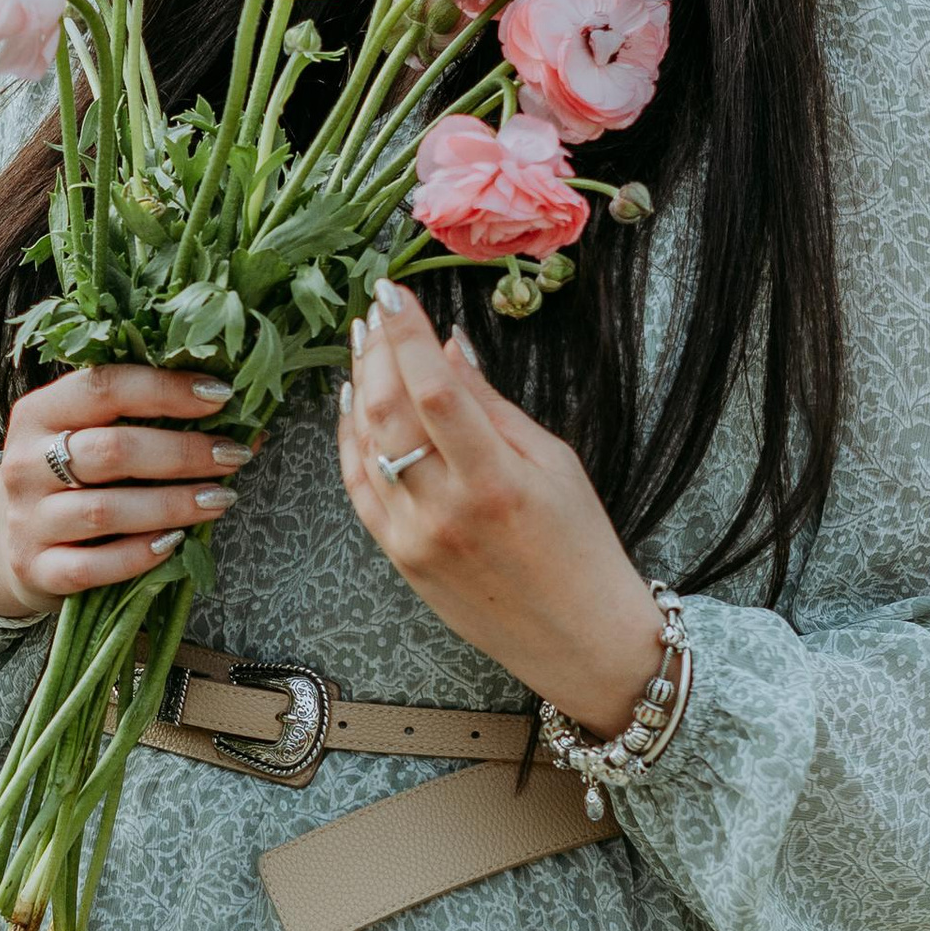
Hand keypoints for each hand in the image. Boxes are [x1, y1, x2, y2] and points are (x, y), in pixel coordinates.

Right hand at [0, 366, 253, 620]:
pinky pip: (93, 567)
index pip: (105, 387)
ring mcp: (27, 519)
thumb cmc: (71, 474)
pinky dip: (139, 555)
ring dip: (174, 505)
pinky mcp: (36, 568)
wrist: (10, 537)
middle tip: (233, 456)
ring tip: (221, 499)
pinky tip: (175, 543)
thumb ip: (147, 419)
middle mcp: (25, 462)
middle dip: (184, 452)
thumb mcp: (88, 433)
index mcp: (39, 412)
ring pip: (107, 511)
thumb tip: (241, 419)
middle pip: (112, 451)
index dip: (167, 389)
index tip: (221, 395)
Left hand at [339, 283, 665, 732]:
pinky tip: (352, 400)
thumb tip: (448, 346)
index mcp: (496, 480)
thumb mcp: (555, 463)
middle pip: (389, 410)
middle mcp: (446, 509)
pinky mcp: (398, 558)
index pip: (435, 388)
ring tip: (363, 340)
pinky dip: (348, 438)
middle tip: (378, 309)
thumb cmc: (582, 547)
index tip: (395, 290)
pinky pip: (358, 487)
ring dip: (357, 385)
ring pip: (364, 444)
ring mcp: (414, 537)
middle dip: (378, 349)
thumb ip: (493, 405)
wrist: (580, 639)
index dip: (408, 333)